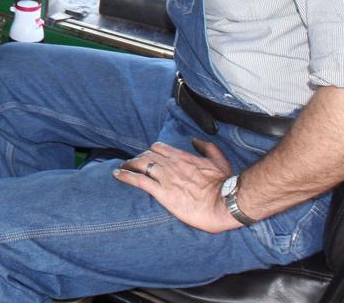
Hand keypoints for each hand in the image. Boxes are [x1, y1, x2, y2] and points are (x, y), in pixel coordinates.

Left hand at [114, 139, 241, 232]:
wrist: (226, 203)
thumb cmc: (225, 185)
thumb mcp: (219, 160)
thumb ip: (207, 148)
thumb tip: (195, 140)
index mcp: (183, 157)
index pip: (159, 148)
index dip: (150, 151)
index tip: (146, 156)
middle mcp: (171, 165)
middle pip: (147, 154)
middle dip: (137, 158)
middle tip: (132, 165)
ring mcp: (166, 178)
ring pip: (140, 164)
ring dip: (128, 165)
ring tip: (121, 168)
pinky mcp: (162, 193)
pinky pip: (139, 181)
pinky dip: (126, 176)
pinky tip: (117, 175)